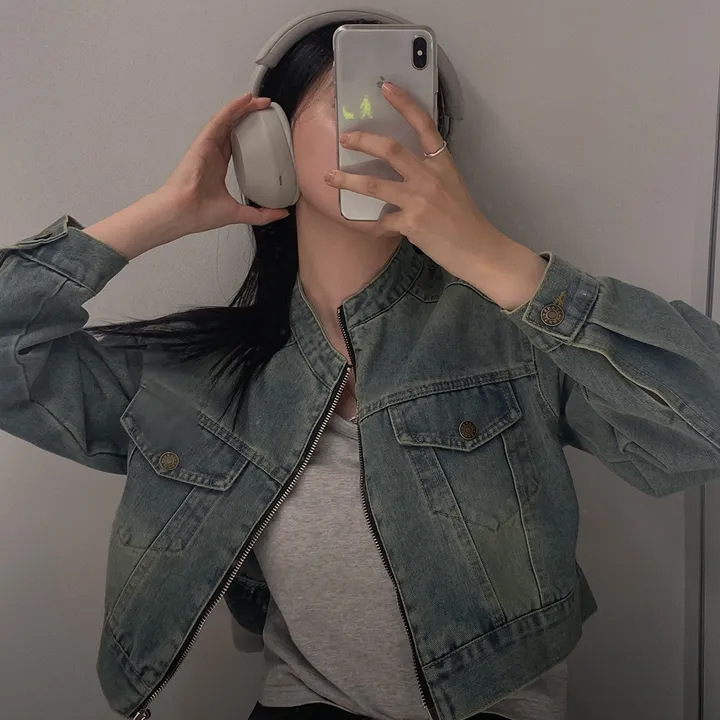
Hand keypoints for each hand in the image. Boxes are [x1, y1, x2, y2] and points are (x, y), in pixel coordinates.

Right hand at [159, 93, 289, 234]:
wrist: (182, 213)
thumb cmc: (199, 214)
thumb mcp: (239, 213)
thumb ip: (261, 214)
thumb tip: (281, 212)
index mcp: (218, 167)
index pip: (237, 143)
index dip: (251, 133)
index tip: (266, 129)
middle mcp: (212, 153)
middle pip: (232, 127)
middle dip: (249, 115)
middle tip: (266, 108)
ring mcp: (207, 146)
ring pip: (226, 119)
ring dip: (242, 108)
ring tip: (258, 99)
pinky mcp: (203, 142)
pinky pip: (219, 120)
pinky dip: (232, 108)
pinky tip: (244, 99)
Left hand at [323, 81, 509, 282]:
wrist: (477, 249)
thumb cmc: (465, 220)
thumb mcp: (452, 186)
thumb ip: (429, 174)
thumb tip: (402, 171)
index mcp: (442, 163)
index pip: (424, 125)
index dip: (405, 104)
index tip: (386, 87)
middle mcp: (429, 177)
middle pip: (390, 149)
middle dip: (363, 141)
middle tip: (345, 138)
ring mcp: (419, 200)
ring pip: (374, 184)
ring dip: (348, 180)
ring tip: (330, 177)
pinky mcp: (410, 223)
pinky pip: (382, 220)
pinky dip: (375, 223)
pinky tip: (372, 226)